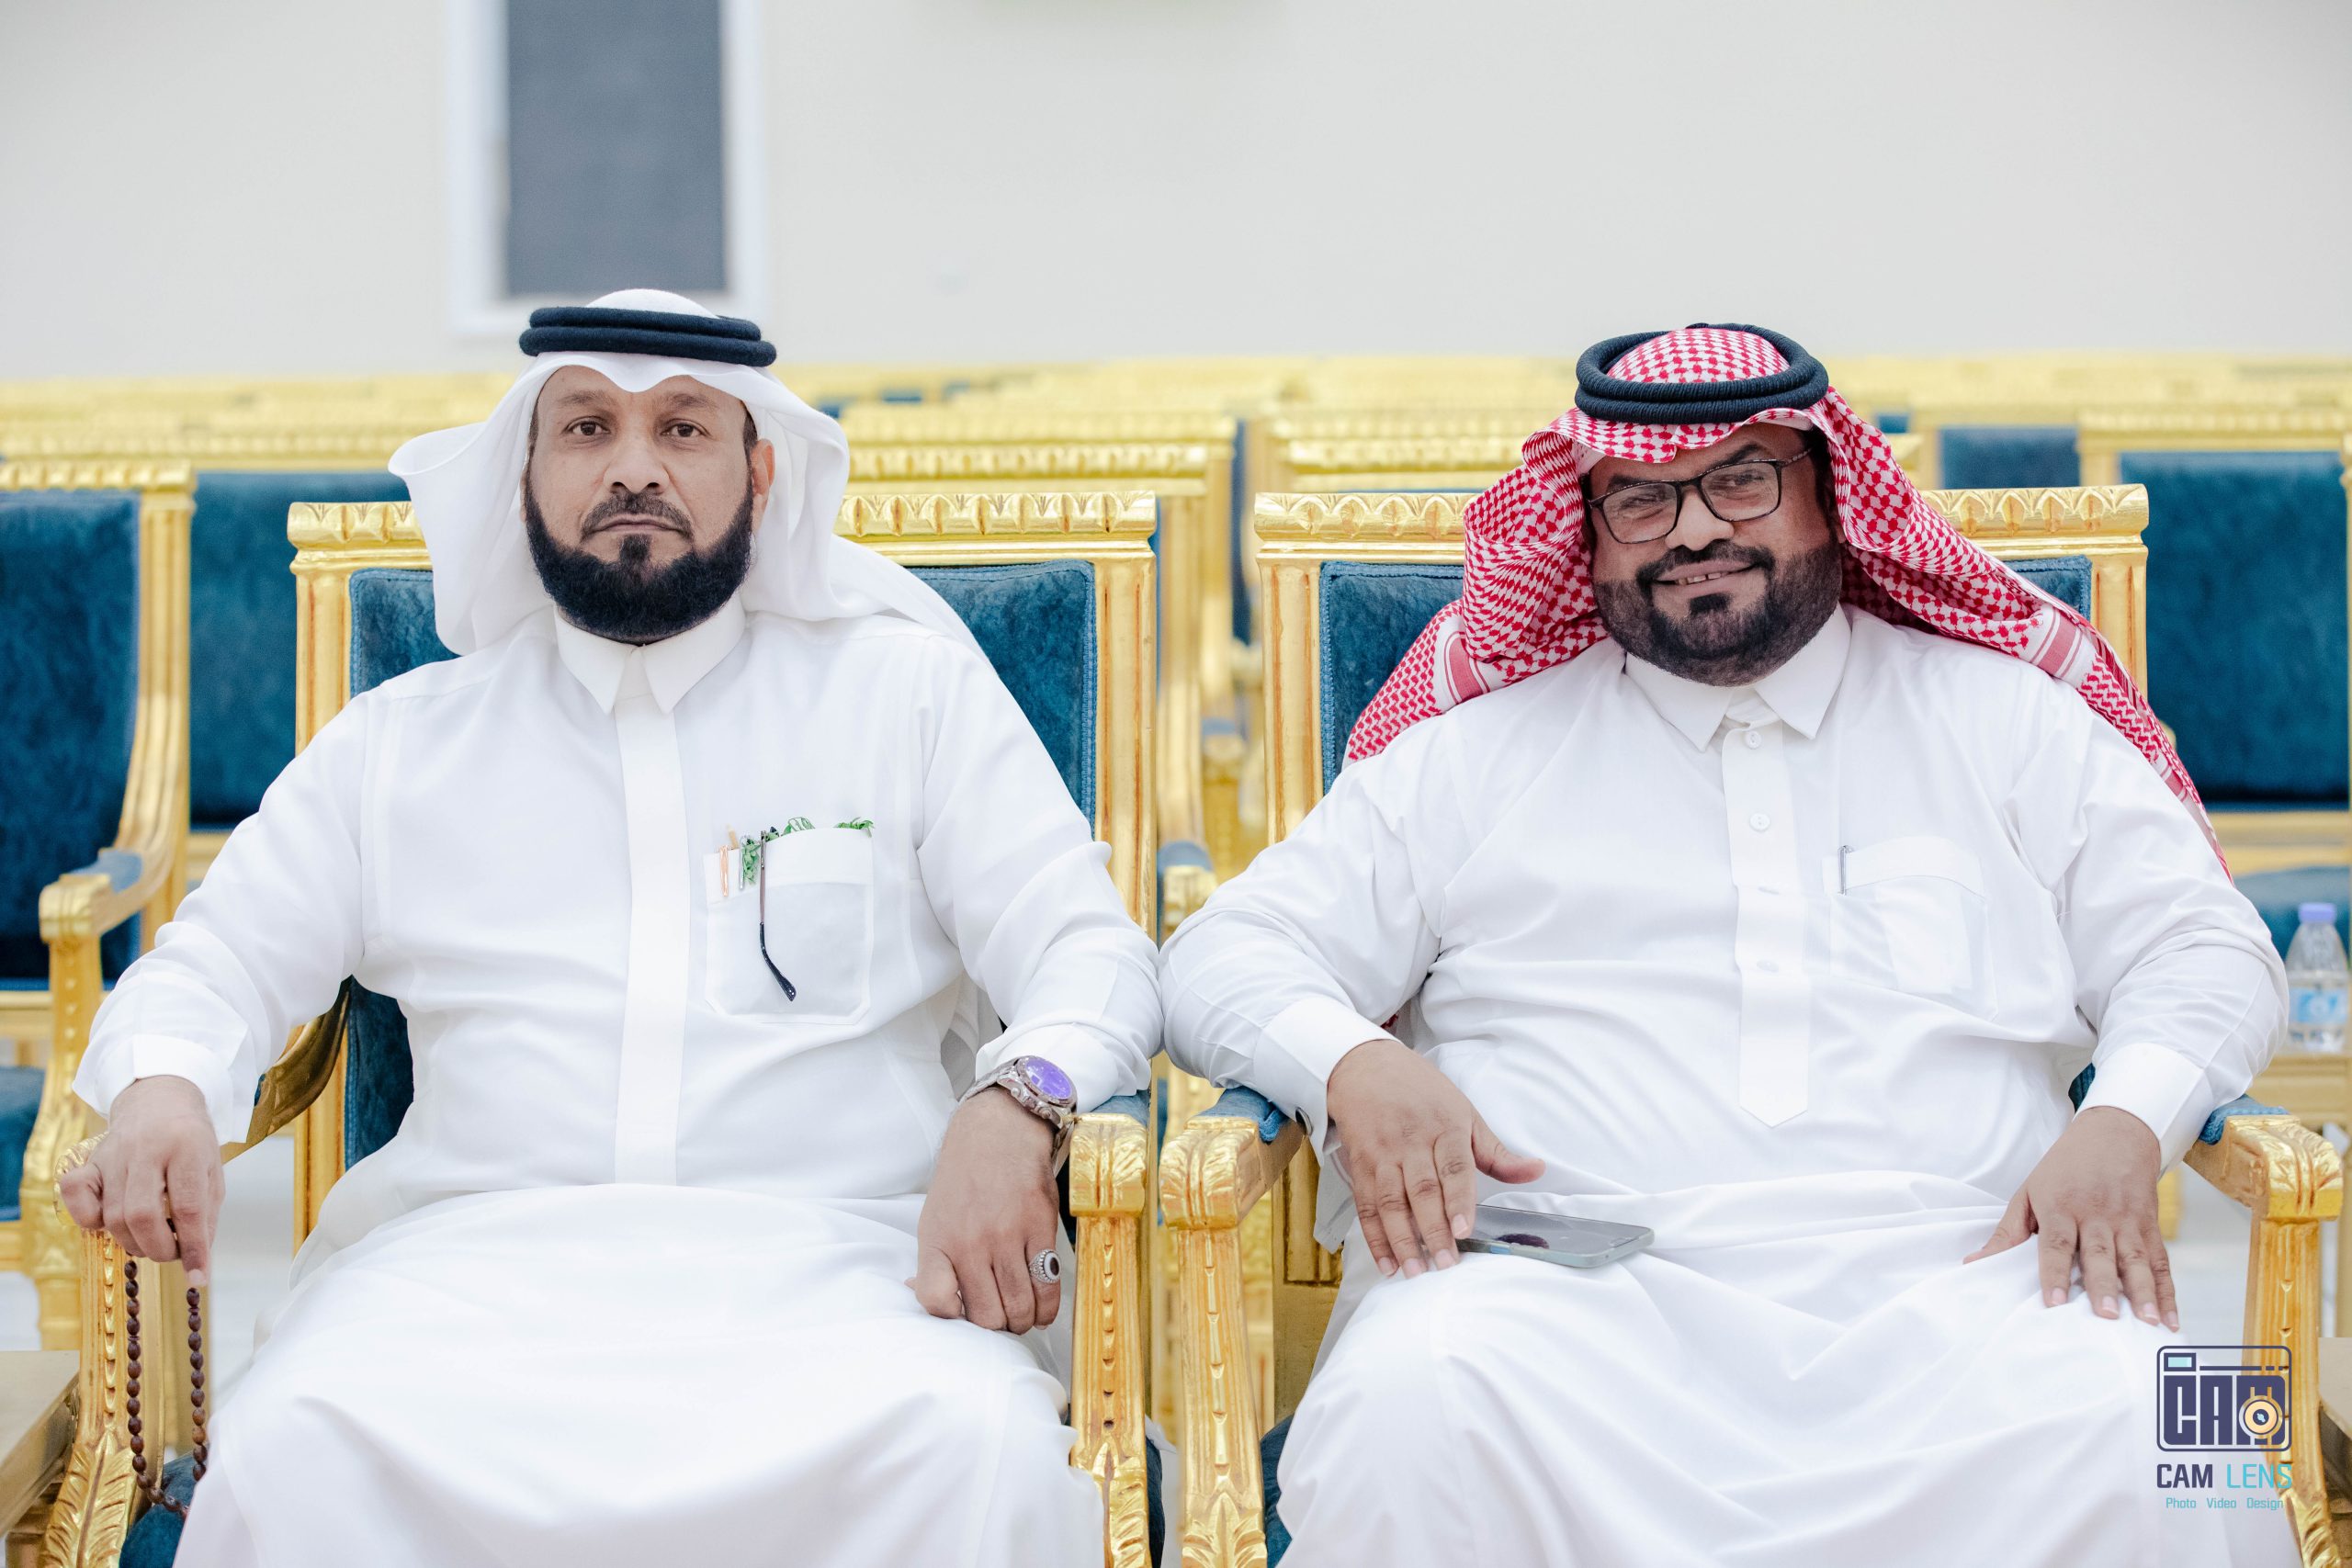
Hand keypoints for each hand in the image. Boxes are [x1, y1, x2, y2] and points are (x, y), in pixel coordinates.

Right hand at [56, 1075, 223, 1287]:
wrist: (160, 1101)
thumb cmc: (190, 1142)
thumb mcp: (211, 1171)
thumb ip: (206, 1214)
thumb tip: (196, 1262)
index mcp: (187, 1146)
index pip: (189, 1207)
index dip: (193, 1248)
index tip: (199, 1276)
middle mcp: (146, 1148)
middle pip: (142, 1214)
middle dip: (158, 1248)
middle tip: (170, 1253)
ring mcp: (113, 1154)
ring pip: (113, 1215)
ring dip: (133, 1241)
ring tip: (151, 1239)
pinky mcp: (89, 1160)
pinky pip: (76, 1197)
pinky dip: (90, 1220)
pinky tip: (111, 1222)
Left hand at [908, 1087, 1061, 1333]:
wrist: (997, 1134)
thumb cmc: (964, 1181)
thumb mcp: (934, 1219)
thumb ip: (934, 1264)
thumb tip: (930, 1300)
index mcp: (939, 1242)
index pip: (936, 1302)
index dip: (952, 1319)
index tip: (965, 1313)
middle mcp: (970, 1243)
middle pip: (986, 1316)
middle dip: (996, 1327)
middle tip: (1002, 1318)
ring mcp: (1007, 1237)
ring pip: (1018, 1307)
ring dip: (1022, 1321)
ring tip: (1022, 1315)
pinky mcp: (1039, 1229)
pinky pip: (1047, 1287)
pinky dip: (1046, 1308)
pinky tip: (1042, 1308)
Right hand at [1326, 1038, 1543, 1278]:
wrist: (1365, 1067)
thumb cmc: (1422, 1092)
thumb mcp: (1464, 1112)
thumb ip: (1496, 1151)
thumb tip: (1536, 1171)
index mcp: (1444, 1127)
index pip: (1453, 1167)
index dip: (1458, 1199)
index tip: (1465, 1229)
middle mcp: (1411, 1141)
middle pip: (1421, 1190)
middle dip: (1432, 1230)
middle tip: (1445, 1264)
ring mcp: (1382, 1154)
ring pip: (1390, 1202)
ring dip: (1401, 1239)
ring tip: (1414, 1271)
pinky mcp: (1359, 1165)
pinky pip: (1365, 1205)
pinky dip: (1374, 1236)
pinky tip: (1386, 1261)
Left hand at [1964, 1105, 2175, 1329]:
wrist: (2114, 1135)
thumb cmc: (2064, 1169)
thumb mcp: (2029, 1192)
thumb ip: (2007, 1232)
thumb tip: (1975, 1263)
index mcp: (2061, 1205)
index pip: (2057, 1242)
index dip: (2055, 1272)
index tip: (2055, 1301)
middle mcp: (2097, 1214)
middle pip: (2100, 1253)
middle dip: (2104, 1286)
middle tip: (2105, 1316)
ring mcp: (2128, 1221)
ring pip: (2136, 1260)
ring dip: (2143, 1292)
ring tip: (2148, 1321)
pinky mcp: (2150, 1226)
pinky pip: (2161, 1262)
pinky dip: (2167, 1292)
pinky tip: (2170, 1319)